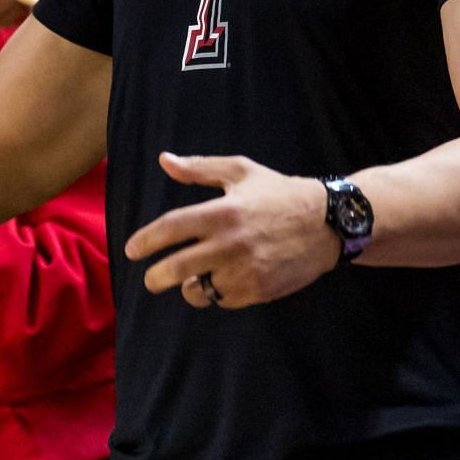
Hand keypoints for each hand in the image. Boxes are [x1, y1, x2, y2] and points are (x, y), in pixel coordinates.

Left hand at [124, 154, 333, 308]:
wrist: (328, 223)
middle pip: (177, 267)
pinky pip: (223, 300)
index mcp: (223, 211)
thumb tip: (165, 160)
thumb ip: (200, 168)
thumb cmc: (279, 193)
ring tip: (193, 278)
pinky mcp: (258, 290)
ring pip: (199, 289)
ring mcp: (245, 269)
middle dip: (156, 278)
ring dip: (190, 286)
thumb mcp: (241, 171)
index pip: (171, 228)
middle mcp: (231, 242)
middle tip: (150, 280)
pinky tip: (222, 281)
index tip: (131, 250)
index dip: (146, 240)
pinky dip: (216, 294)